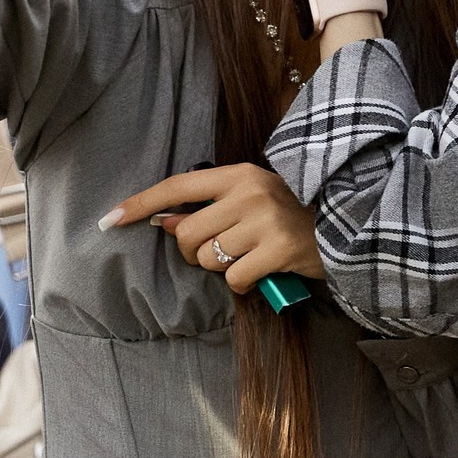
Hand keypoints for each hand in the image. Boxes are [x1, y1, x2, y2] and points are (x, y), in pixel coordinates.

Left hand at [101, 164, 323, 294]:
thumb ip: (211, 207)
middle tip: (225, 248)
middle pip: (188, 234)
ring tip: (250, 256)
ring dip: (222, 267)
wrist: (347, 226)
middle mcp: (250, 193)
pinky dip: (244, 283)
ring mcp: (264, 221)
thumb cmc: (293, 214)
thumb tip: (166, 223)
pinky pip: (234, 279)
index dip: (141, 203)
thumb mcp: (253, 199)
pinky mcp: (277, 251)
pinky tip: (263, 271)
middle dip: (196, 251)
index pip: (178, 186)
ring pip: (208, 259)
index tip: (111, 218)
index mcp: (240, 174)